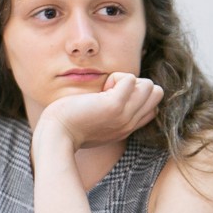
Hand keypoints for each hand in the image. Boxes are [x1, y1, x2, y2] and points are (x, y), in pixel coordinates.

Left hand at [39, 72, 162, 150]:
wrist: (56, 135)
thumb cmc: (69, 126)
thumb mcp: (98, 124)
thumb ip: (112, 114)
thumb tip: (111, 94)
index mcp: (126, 128)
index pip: (152, 107)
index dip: (136, 97)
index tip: (111, 100)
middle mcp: (130, 123)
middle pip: (155, 93)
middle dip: (136, 86)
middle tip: (109, 93)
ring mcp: (125, 115)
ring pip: (149, 85)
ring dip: (126, 81)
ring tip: (104, 91)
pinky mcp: (115, 105)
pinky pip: (130, 79)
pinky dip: (116, 77)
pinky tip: (100, 90)